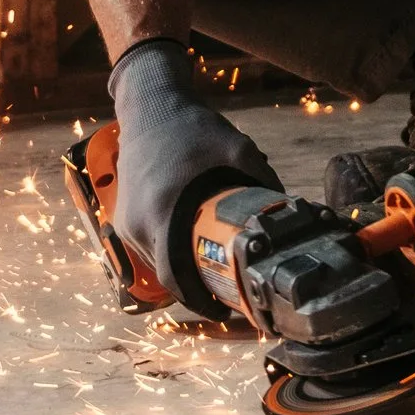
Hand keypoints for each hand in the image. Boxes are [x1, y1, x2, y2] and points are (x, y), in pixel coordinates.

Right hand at [108, 38, 280, 304]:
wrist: (149, 105)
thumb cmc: (190, 127)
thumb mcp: (237, 149)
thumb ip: (263, 181)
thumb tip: (289, 214)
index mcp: (163, 212)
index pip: (177, 277)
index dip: (203, 300)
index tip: (228, 309)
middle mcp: (137, 224)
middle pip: (167, 275)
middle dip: (197, 289)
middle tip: (228, 294)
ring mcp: (126, 222)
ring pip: (156, 263)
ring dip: (183, 272)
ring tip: (214, 273)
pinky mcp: (124, 216)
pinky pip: (148, 247)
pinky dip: (170, 254)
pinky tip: (192, 249)